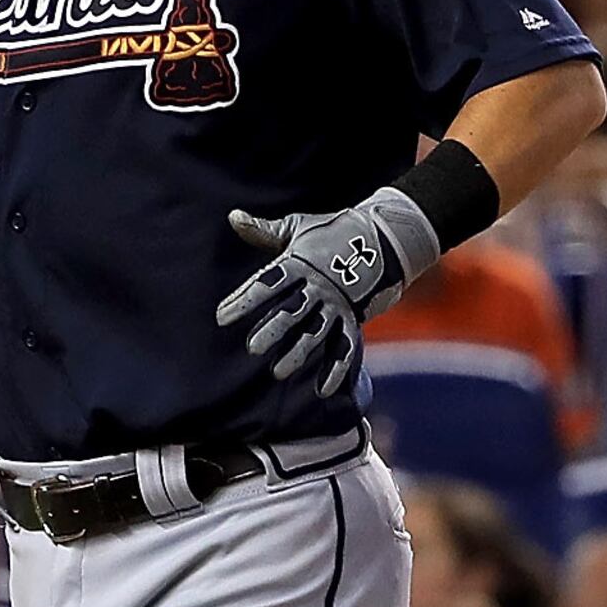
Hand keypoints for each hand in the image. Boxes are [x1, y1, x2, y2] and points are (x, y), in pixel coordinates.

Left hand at [217, 193, 438, 391]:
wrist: (384, 236)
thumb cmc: (331, 232)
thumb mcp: (297, 227)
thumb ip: (264, 231)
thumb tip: (233, 217)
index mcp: (299, 263)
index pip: (267, 284)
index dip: (244, 300)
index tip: (221, 317)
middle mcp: (318, 286)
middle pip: (292, 310)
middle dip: (273, 330)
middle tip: (252, 349)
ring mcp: (338, 304)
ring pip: (316, 332)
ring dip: (299, 352)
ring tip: (279, 371)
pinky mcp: (354, 317)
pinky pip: (345, 345)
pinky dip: (336, 369)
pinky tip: (322, 390)